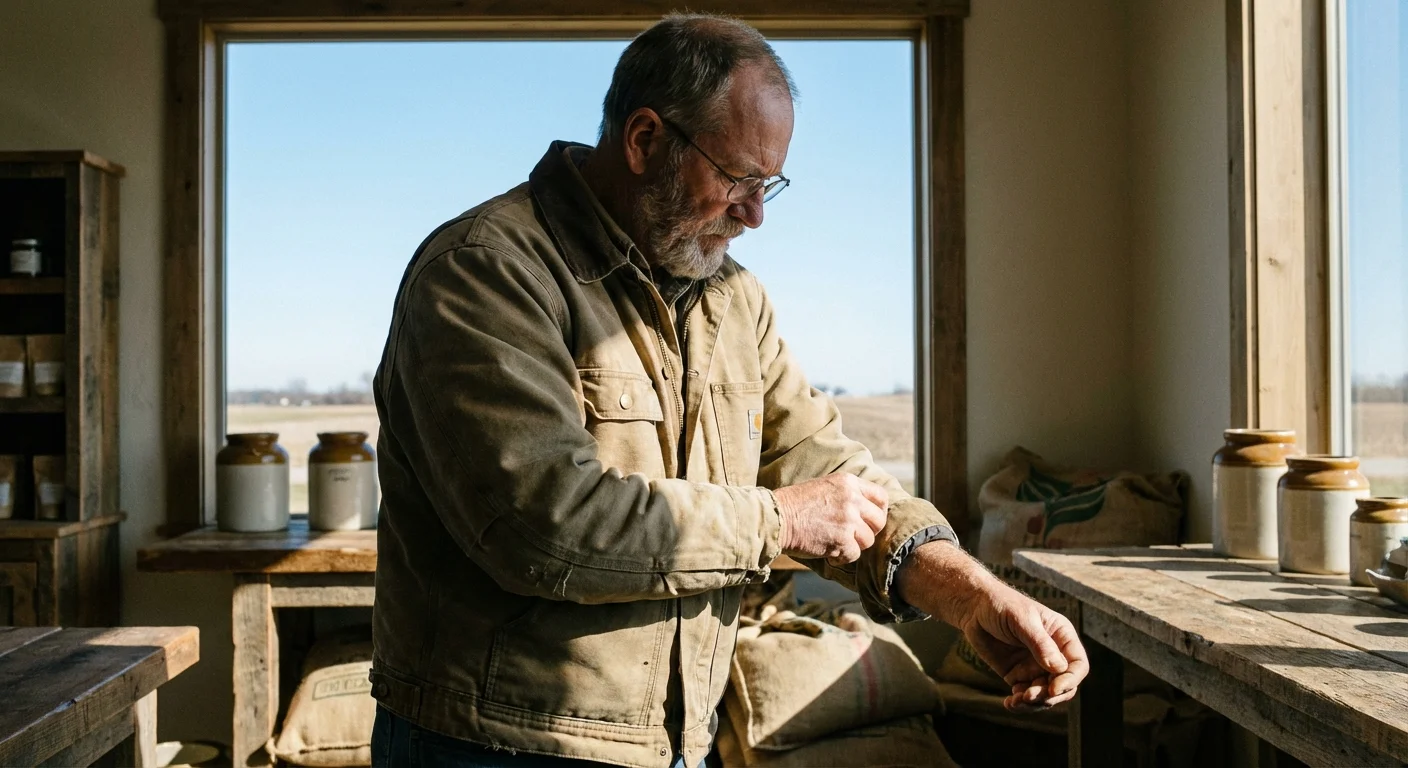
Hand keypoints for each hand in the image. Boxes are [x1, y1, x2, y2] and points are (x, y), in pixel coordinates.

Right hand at [773, 473, 887, 563]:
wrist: (776, 517)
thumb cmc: (795, 504)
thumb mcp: (825, 486)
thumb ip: (847, 494)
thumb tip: (866, 509)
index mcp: (848, 482)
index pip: (881, 497)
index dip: (878, 511)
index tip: (870, 520)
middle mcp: (852, 499)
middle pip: (879, 521)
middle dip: (869, 531)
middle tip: (853, 536)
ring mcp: (848, 520)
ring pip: (868, 540)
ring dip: (854, 545)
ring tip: (836, 543)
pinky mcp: (842, 540)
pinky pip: (854, 554)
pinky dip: (842, 557)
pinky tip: (829, 552)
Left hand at [895, 542, 1088, 710]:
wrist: (974, 608)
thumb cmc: (1001, 605)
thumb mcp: (1021, 620)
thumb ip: (1039, 643)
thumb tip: (1059, 668)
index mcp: (1062, 637)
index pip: (1077, 665)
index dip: (1070, 680)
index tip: (1053, 689)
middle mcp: (1053, 655)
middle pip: (1064, 686)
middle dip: (1050, 696)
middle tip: (1029, 696)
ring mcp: (1035, 667)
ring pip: (1045, 695)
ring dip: (1034, 703)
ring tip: (1016, 701)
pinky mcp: (1018, 676)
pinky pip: (1025, 696)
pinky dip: (1020, 704)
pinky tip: (1009, 703)